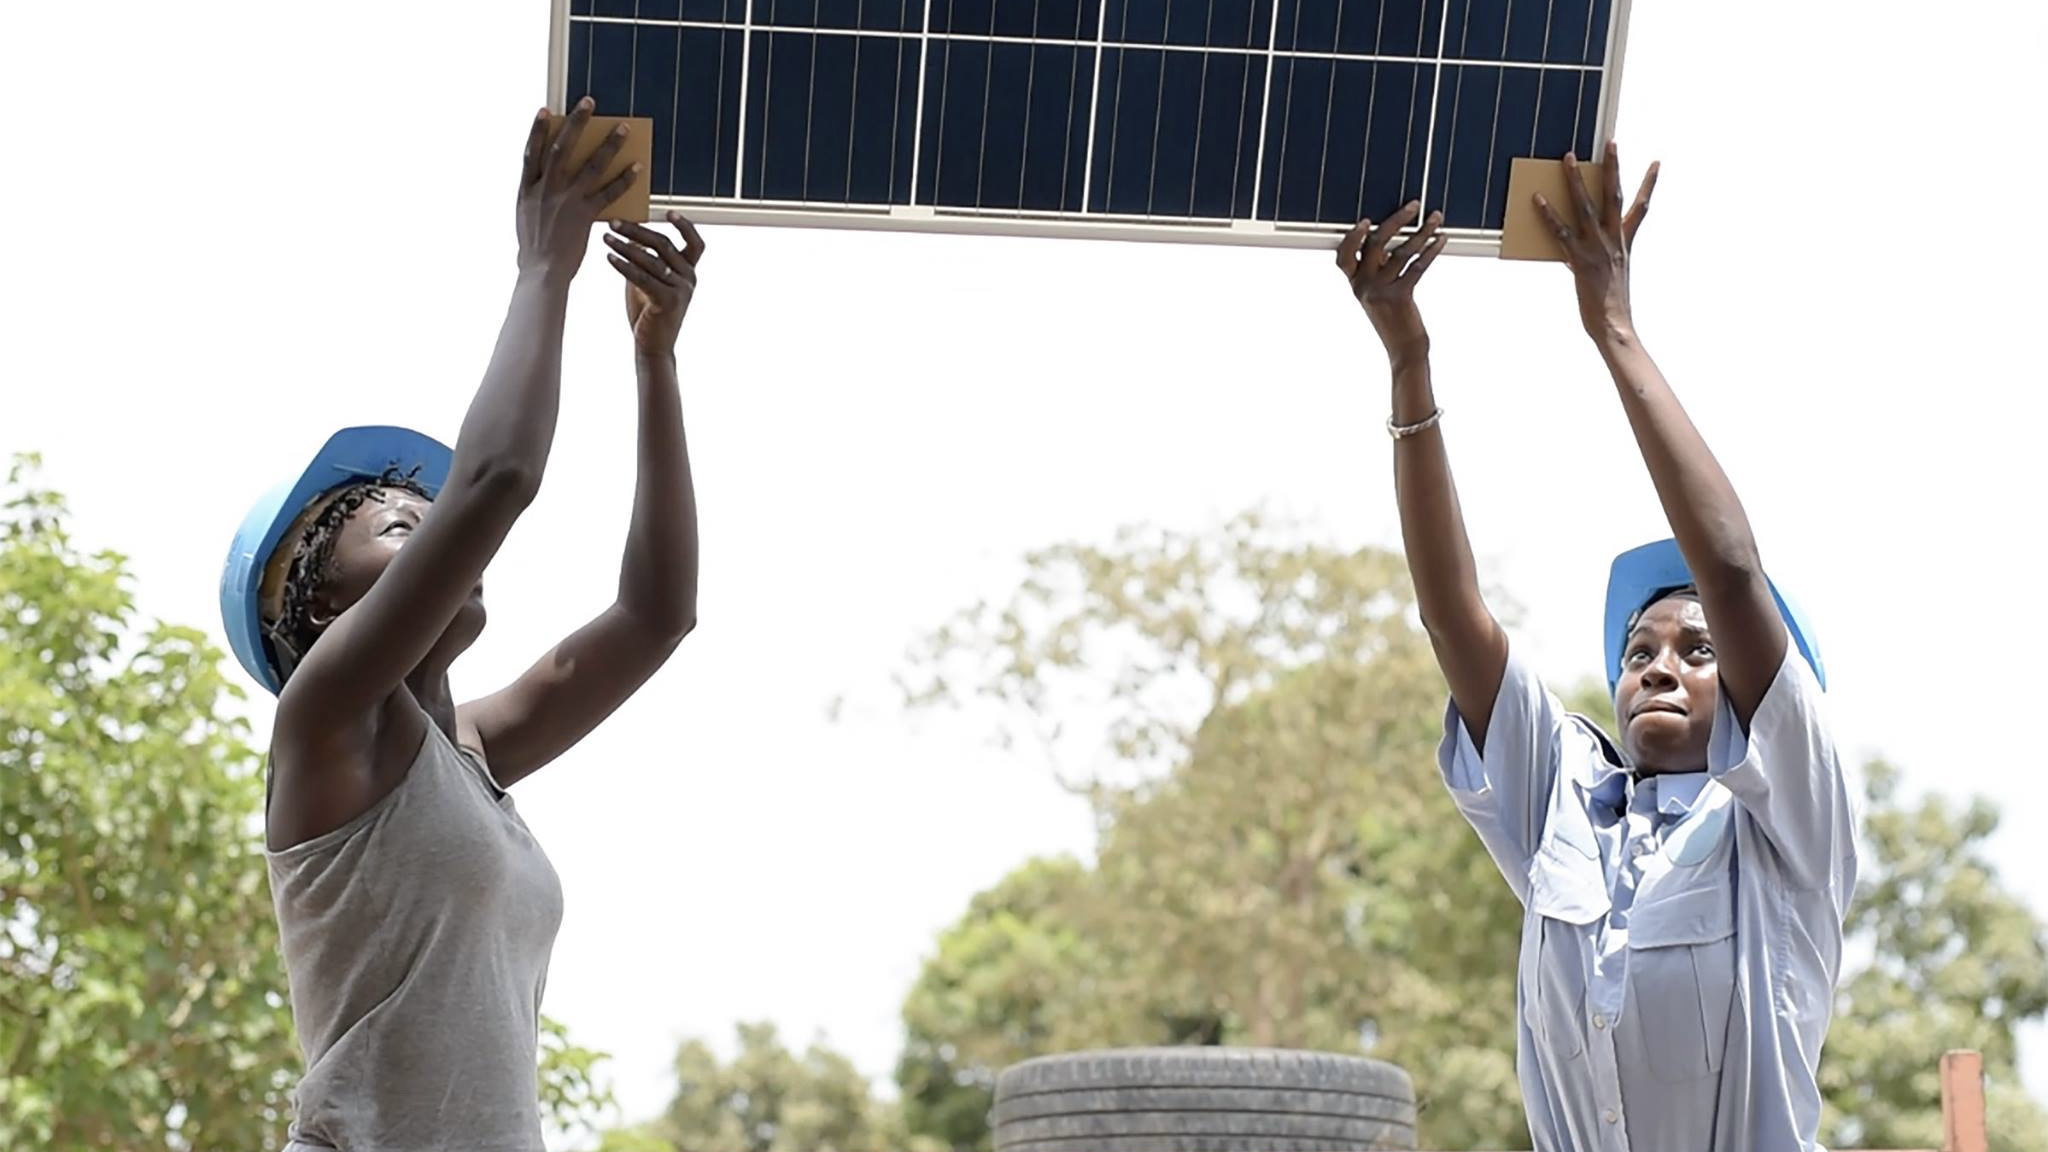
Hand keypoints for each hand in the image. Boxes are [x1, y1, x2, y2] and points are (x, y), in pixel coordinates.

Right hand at [516, 97, 641, 279]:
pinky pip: (608, 191)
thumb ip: (536, 195)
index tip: (546, 110)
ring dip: (608, 144)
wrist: (542, 272)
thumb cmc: (534, 249)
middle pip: (562, 148)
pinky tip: (636, 167)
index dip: (537, 130)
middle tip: (590, 102)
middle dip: (577, 123)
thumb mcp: (526, 216)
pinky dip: (623, 179)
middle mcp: (545, 190)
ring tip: (623, 128)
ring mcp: (565, 201)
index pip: (531, 152)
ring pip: (590, 165)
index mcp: (526, 190)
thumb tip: (545, 181)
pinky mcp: (584, 214)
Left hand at [603, 211, 706, 353]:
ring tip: (605, 237)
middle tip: (614, 223)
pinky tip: (609, 257)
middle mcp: (689, 278)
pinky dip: (624, 266)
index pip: (695, 243)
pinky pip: (643, 278)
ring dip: (625, 246)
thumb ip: (646, 259)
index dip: (685, 226)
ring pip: (652, 260)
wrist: (653, 346)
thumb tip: (631, 235)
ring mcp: (681, 290)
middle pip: (664, 245)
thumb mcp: (649, 280)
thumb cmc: (649, 311)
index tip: (668, 211)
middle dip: (637, 231)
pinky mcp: (668, 302)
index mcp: (689, 271)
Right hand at [1337, 202, 1447, 359]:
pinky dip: (1431, 250)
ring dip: (1422, 231)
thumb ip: (1377, 270)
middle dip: (1396, 220)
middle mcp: (1362, 286)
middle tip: (1414, 205)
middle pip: (1374, 244)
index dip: (1352, 237)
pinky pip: (1417, 266)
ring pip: (1401, 251)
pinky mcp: (1399, 296)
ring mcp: (1380, 291)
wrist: (1404, 348)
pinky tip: (1441, 239)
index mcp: (1355, 284)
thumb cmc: (1394, 319)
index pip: (1343, 256)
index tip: (1366, 220)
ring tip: (1437, 217)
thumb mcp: (1377, 294)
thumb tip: (1388, 237)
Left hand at [1533, 142, 1659, 338]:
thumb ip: (1599, 254)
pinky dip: (1548, 215)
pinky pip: (1560, 232)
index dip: (1650, 184)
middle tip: (1611, 141)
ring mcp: (1597, 248)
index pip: (1641, 207)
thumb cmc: (1610, 305)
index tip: (1656, 162)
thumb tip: (1577, 245)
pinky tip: (1536, 199)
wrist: (1614, 325)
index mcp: (1624, 243)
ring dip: (1575, 180)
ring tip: (1568, 157)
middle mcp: (1613, 240)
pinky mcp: (1579, 260)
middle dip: (1613, 167)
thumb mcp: (1611, 273)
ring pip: (1586, 206)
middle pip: (1614, 195)